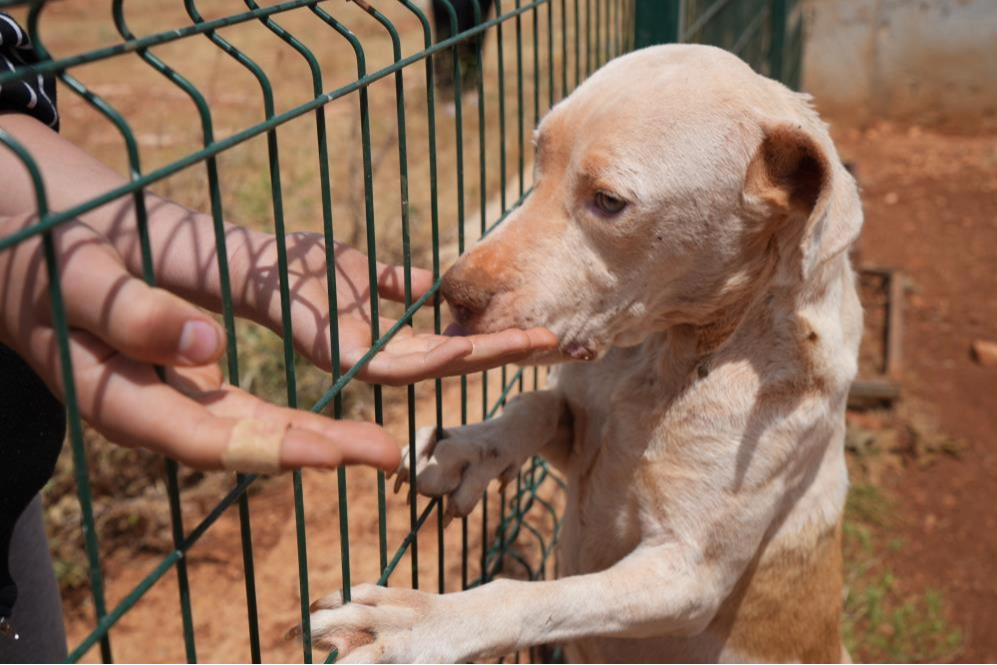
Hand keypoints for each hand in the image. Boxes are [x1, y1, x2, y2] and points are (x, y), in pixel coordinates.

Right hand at [0, 214, 399, 472]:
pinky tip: (346, 407)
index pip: (207, 437)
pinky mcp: (192, 380)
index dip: (275, 447)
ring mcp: (176, 400)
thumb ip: (132, 313)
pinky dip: (302, 409)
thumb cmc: (42, 262)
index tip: (337, 453)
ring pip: (258, 427)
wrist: (26, 259)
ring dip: (322, 435)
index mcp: (119, 398)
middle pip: (247, 441)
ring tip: (383, 443)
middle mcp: (154, 412)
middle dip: (320, 448)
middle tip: (389, 452)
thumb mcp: (77, 277)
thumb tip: (205, 344)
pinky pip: (255, 404)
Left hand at [239, 234, 557, 385]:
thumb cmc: (307, 269)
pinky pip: (400, 364)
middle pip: (454, 361)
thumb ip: (402, 286)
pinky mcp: (347, 361)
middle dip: (504, 351)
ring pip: (437, 367)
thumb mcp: (370, 274)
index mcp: (389, 344)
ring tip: (531, 341)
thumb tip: (437, 287)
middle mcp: (382, 362)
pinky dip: (438, 355)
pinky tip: (471, 346)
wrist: (260, 264)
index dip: (494, 341)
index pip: (452, 347)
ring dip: (486, 355)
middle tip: (552, 341)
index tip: (534, 329)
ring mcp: (365, 365)